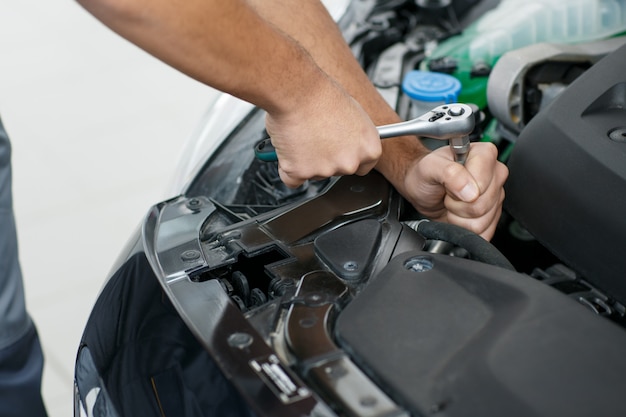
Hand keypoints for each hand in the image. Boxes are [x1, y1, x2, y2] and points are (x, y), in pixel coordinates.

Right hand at [265, 80, 381, 187]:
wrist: (297, 91)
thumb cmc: (321, 94)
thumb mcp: (352, 112)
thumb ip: (352, 134)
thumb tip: (345, 141)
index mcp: (369, 148)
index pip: (364, 166)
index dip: (348, 157)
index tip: (340, 152)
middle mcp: (350, 163)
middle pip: (337, 171)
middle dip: (325, 159)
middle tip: (315, 136)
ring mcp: (325, 170)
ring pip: (313, 173)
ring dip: (305, 160)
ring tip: (301, 133)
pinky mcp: (301, 173)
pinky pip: (292, 178)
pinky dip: (287, 167)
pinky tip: (288, 148)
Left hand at [394, 141, 507, 239]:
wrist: (422, 191)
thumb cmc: (425, 175)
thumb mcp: (429, 167)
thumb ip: (449, 172)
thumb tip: (470, 191)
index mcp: (484, 155)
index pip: (481, 183)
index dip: (460, 188)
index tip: (449, 183)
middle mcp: (495, 174)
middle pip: (482, 205)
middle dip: (458, 205)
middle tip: (448, 194)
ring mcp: (496, 196)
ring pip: (482, 221)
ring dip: (460, 217)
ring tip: (452, 203)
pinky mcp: (493, 215)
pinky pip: (484, 231)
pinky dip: (465, 227)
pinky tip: (459, 214)